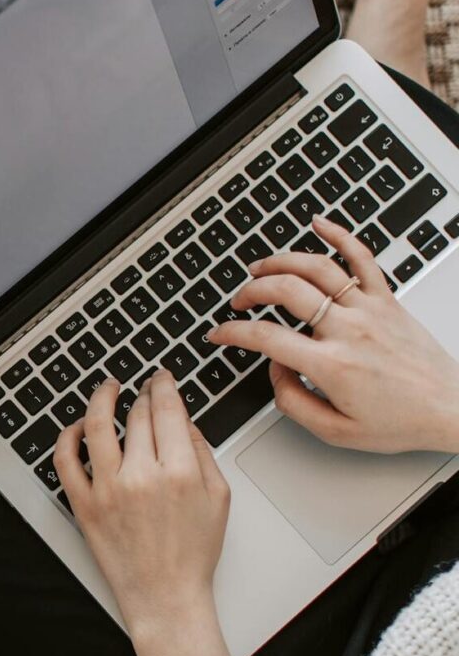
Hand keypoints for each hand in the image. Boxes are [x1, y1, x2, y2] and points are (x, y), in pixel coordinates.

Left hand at [53, 370, 236, 655]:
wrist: (165, 597)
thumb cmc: (193, 553)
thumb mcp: (218, 497)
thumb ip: (202, 452)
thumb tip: (183, 420)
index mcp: (180, 471)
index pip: (166, 409)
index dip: (163, 385)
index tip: (161, 378)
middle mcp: (142, 476)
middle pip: (137, 415)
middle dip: (142, 394)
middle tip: (143, 388)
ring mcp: (108, 490)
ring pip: (99, 426)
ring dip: (102, 398)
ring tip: (107, 388)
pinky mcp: (84, 506)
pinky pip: (66, 461)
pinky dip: (69, 437)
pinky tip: (78, 427)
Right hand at [208, 215, 458, 453]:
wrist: (449, 409)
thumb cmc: (400, 421)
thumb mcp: (336, 432)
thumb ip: (294, 402)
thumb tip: (276, 372)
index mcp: (332, 365)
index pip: (267, 338)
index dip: (233, 333)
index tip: (220, 333)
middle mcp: (349, 330)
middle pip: (286, 292)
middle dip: (252, 292)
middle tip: (240, 302)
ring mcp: (369, 309)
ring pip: (317, 268)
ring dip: (281, 261)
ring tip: (261, 268)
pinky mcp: (387, 300)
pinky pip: (362, 257)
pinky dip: (339, 234)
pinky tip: (319, 224)